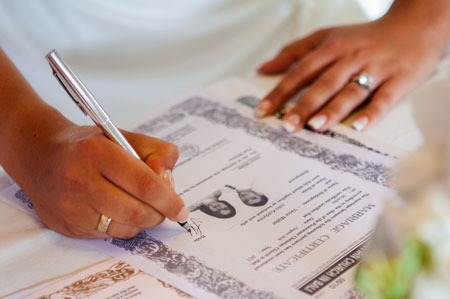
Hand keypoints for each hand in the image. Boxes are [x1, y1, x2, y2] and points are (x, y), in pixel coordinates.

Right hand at [16, 124, 185, 238]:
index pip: (145, 184)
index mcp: (97, 152)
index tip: (181, 208)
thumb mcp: (123, 137)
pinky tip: (121, 211)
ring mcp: (72, 207)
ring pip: (127, 228)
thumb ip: (156, 151)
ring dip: (144, 220)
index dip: (169, 199)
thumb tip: (168, 178)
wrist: (41, 157)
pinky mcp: (69, 226)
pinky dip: (126, 226)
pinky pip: (111, 235)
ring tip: (142, 205)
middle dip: (160, 213)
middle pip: (138, 211)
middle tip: (166, 207)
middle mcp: (81, 181)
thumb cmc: (89, 147)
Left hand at [255, 16, 447, 131]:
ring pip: (351, 90)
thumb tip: (263, 68)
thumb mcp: (326, 37)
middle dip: (303, 105)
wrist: (414, 27)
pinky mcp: (399, 79)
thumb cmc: (362, 38)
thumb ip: (294, 52)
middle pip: (323, 83)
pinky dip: (372, 113)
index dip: (280, 91)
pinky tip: (358, 127)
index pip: (300, 72)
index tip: (262, 110)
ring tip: (315, 127)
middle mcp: (350, 58)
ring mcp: (375, 68)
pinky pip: (384, 98)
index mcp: (331, 48)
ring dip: (333, 110)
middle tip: (287, 126)